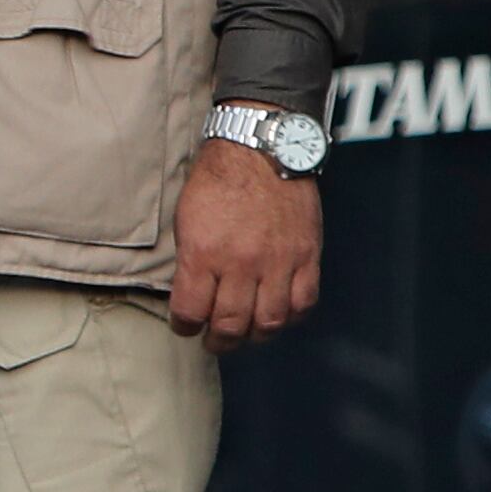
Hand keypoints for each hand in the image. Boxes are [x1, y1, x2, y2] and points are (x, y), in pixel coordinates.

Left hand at [169, 136, 319, 351]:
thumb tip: (192, 294)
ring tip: (245, 336)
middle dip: (218, 341)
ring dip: (255, 337)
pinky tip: (278, 316)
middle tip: (213, 343)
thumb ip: (191, 260)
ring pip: (270, 322)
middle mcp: (241, 263)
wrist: (260, 148)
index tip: (184, 327)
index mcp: (203, 252)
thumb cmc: (216, 178)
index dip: (185, 326)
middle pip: (231, 324)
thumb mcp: (186, 217)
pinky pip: (303, 304)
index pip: (191, 309)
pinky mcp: (306, 257)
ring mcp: (278, 262)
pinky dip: (290, 318)